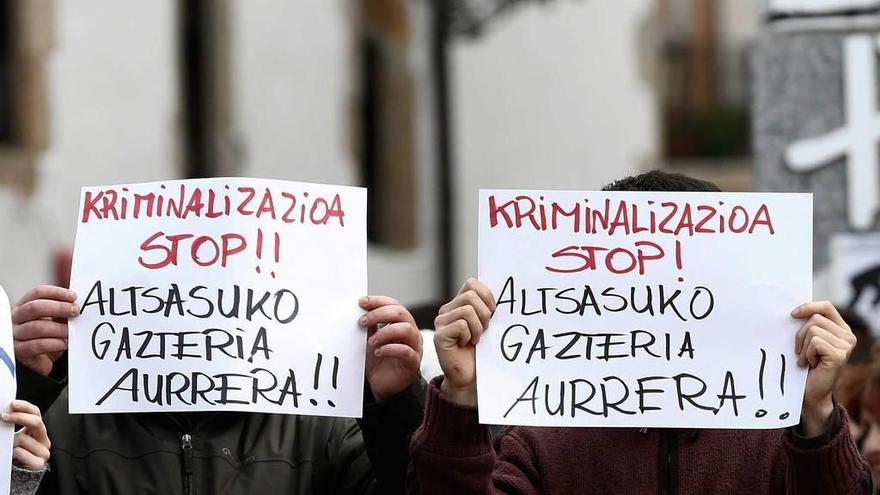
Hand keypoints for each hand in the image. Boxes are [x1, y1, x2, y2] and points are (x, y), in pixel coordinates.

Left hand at [2, 401, 49, 469]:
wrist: (20, 476)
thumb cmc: (17, 455)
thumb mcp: (16, 438)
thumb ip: (15, 427)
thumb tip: (7, 413)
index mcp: (39, 431)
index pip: (36, 413)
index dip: (25, 407)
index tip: (12, 404)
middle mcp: (44, 440)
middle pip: (36, 422)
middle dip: (19, 418)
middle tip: (4, 416)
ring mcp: (43, 451)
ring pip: (25, 439)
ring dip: (11, 441)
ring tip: (7, 445)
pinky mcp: (39, 463)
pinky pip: (22, 453)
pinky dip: (13, 453)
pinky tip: (11, 455)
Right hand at [12, 286, 77, 375]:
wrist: (40, 359)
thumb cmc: (47, 335)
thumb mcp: (54, 319)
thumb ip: (62, 310)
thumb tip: (77, 303)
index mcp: (24, 305)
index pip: (38, 293)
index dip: (56, 293)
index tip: (73, 297)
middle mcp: (16, 318)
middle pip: (35, 307)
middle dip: (59, 308)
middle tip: (75, 312)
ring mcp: (15, 334)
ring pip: (36, 327)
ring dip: (58, 329)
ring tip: (70, 332)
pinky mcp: (19, 350)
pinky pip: (35, 346)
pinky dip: (53, 344)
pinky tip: (63, 343)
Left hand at [360, 296, 422, 400]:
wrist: (383, 385)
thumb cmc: (379, 361)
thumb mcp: (370, 339)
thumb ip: (369, 326)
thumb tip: (361, 311)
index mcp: (401, 323)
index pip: (394, 305)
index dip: (378, 301)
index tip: (362, 302)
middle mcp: (410, 332)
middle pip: (401, 313)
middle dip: (379, 314)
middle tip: (363, 321)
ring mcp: (414, 346)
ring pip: (406, 329)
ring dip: (385, 332)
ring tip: (371, 341)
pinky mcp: (413, 362)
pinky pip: (405, 351)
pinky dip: (390, 348)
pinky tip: (378, 351)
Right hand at [434, 278, 494, 407]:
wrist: (470, 377)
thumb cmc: (481, 351)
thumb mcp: (487, 325)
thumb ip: (488, 308)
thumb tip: (504, 292)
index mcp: (458, 304)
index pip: (471, 283)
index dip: (486, 295)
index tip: (494, 311)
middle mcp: (447, 310)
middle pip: (471, 295)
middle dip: (485, 313)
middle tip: (485, 330)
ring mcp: (441, 322)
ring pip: (467, 310)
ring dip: (478, 327)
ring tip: (476, 339)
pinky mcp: (439, 335)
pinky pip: (461, 325)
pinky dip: (470, 335)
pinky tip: (466, 345)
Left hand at [792, 301, 856, 436]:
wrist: (810, 392)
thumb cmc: (806, 365)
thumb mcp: (807, 340)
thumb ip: (808, 324)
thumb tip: (794, 309)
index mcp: (841, 329)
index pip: (826, 306)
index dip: (808, 306)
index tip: (792, 314)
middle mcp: (848, 336)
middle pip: (815, 318)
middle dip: (800, 334)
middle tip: (801, 351)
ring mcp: (846, 346)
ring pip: (813, 330)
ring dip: (803, 346)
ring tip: (807, 359)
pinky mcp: (840, 355)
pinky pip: (815, 343)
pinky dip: (807, 354)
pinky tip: (810, 365)